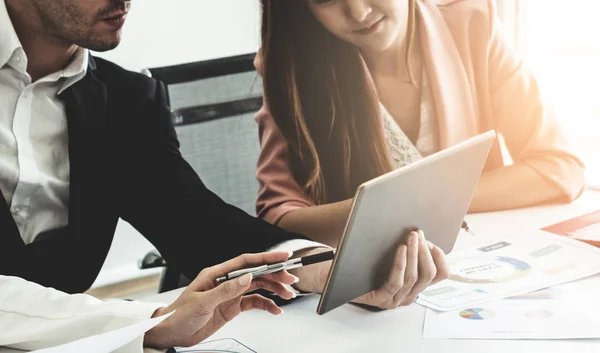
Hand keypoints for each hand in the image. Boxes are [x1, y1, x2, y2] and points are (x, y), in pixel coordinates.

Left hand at [144, 252, 298, 348]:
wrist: (171, 333)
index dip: (265, 258)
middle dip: (275, 275)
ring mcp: (231, 294)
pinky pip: (254, 303)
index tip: (283, 257)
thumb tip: (247, 277)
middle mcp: (226, 281)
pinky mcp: (232, 307)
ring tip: (288, 294)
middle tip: (291, 279)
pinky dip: (266, 305)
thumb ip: (226, 290)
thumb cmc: (179, 314)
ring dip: (274, 289)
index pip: (246, 262)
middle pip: (256, 273)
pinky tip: (275, 309)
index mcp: (217, 274)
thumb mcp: (202, 302)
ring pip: (258, 287)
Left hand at [353, 230, 448, 307]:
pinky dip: (400, 263)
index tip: (429, 240)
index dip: (439, 256)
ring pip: (414, 277)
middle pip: (429, 274)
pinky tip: (400, 249)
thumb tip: (420, 232)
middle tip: (418, 234)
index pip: (441, 274)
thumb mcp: (391, 255)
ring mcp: (395, 299)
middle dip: (425, 251)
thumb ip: (407, 250)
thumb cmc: (364, 263)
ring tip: (411, 236)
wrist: (338, 276)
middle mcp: (408, 295)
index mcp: (415, 285)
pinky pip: (396, 281)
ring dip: (415, 253)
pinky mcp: (381, 299)